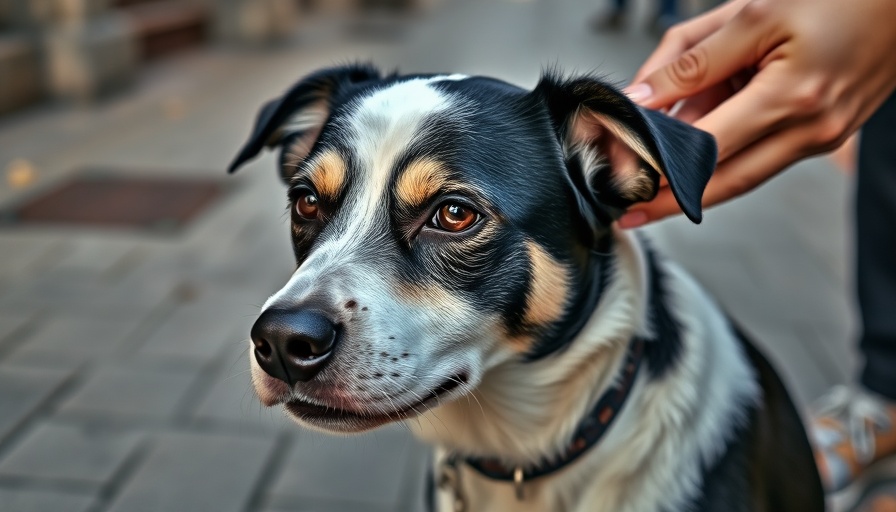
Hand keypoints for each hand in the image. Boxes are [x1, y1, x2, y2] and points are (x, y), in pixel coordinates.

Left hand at [619, 0, 895, 227]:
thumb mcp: (753, 14)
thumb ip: (691, 61)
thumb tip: (642, 99)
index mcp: (792, 98)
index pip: (707, 154)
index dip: (660, 172)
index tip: (623, 184)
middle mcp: (811, 130)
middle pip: (723, 183)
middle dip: (671, 200)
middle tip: (630, 209)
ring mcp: (821, 138)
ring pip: (742, 175)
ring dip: (695, 181)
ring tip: (651, 182)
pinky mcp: (823, 135)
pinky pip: (762, 156)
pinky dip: (724, 155)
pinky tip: (694, 146)